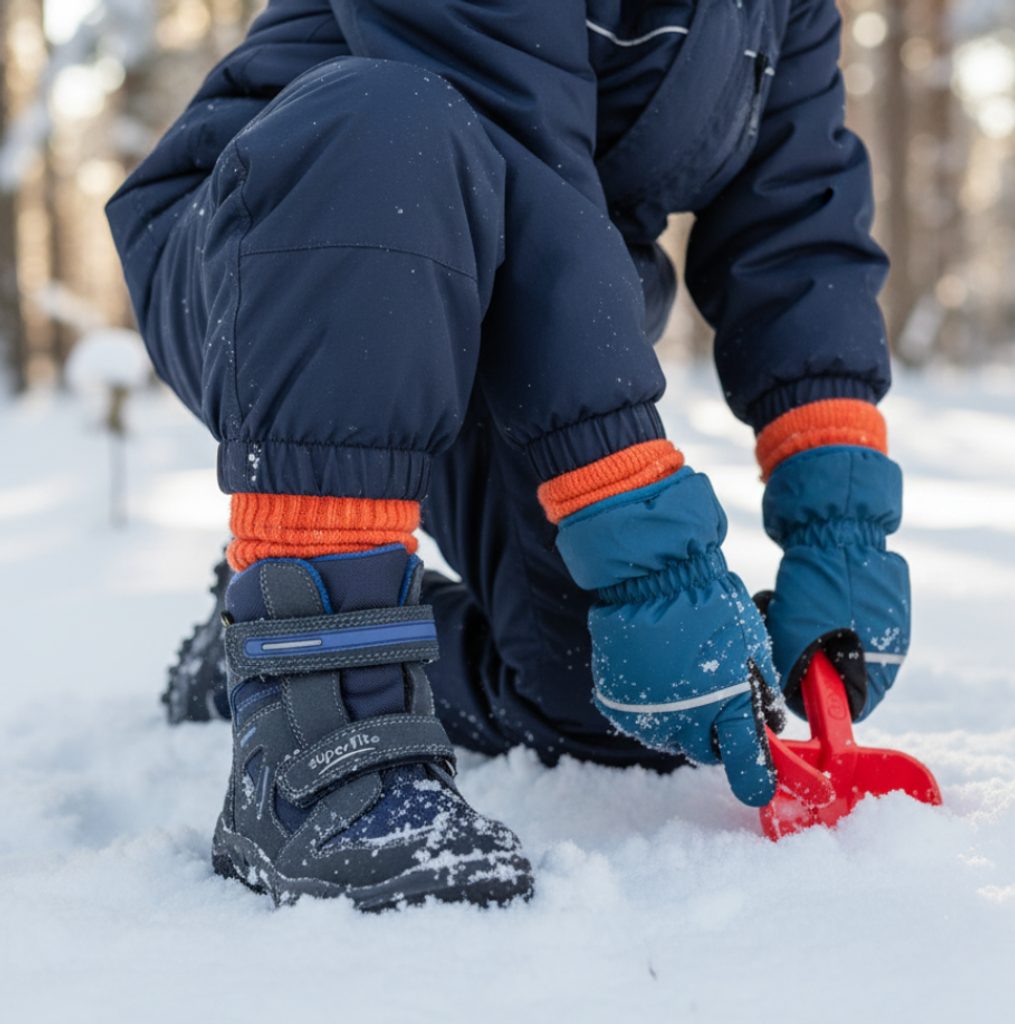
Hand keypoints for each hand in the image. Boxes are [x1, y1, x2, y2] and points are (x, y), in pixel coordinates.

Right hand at [556, 467, 783, 805]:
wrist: (650, 581)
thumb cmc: (709, 606)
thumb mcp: (752, 647)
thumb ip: (761, 692)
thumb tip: (769, 720)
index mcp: (726, 708)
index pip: (748, 769)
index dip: (756, 779)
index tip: (760, 783)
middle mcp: (684, 723)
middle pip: (705, 753)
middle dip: (715, 735)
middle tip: (717, 701)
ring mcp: (646, 716)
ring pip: (671, 737)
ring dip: (681, 720)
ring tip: (682, 679)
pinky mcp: (618, 706)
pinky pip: (641, 719)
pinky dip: (652, 706)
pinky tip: (657, 673)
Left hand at [761, 446, 909, 721]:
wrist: (831, 519)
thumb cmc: (818, 585)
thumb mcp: (795, 640)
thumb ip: (796, 677)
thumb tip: (788, 697)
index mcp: (883, 660)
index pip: (853, 705)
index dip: (815, 700)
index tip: (786, 687)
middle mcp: (887, 641)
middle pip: (836, 672)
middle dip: (800, 660)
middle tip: (777, 639)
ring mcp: (877, 613)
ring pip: (824, 641)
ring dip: (794, 631)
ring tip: (777, 607)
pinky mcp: (861, 589)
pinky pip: (825, 613)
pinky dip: (801, 608)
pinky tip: (785, 592)